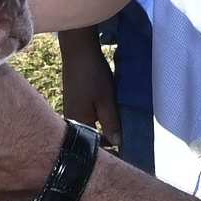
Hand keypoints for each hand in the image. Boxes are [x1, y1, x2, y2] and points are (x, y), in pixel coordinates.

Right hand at [58, 31, 122, 148]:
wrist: (78, 51)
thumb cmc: (92, 75)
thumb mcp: (106, 100)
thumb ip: (111, 123)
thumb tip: (117, 144)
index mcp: (78, 122)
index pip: (94, 145)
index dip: (111, 149)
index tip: (128, 150)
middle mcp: (71, 119)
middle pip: (92, 137)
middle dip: (109, 139)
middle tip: (128, 138)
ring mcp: (72, 109)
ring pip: (91, 126)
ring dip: (105, 127)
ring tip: (122, 126)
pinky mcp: (75, 101)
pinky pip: (88, 117)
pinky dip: (100, 118)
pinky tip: (111, 112)